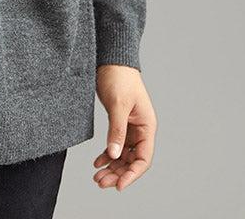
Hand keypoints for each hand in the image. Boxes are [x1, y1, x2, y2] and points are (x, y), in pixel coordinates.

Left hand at [93, 64, 156, 190]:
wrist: (111, 59)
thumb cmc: (119, 77)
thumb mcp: (118, 105)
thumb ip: (116, 130)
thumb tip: (114, 155)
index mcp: (147, 126)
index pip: (143, 158)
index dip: (132, 174)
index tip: (118, 185)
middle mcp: (141, 129)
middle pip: (132, 160)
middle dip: (118, 173)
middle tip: (100, 182)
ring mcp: (130, 127)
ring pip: (123, 155)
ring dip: (112, 167)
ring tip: (97, 176)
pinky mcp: (119, 122)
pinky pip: (115, 145)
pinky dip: (107, 154)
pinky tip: (97, 161)